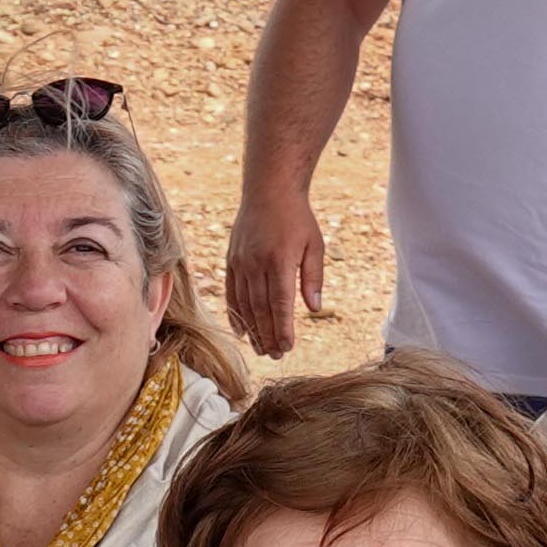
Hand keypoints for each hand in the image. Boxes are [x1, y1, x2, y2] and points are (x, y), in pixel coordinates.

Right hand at [222, 191, 327, 357]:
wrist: (269, 190)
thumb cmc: (297, 218)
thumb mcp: (314, 245)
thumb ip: (313, 279)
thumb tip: (315, 309)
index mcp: (279, 261)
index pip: (280, 304)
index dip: (282, 329)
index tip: (287, 347)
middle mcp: (256, 264)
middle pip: (261, 309)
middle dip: (268, 335)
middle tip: (276, 356)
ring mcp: (241, 263)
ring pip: (245, 305)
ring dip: (253, 330)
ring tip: (261, 349)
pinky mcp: (232, 261)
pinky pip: (231, 293)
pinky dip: (235, 314)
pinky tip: (242, 331)